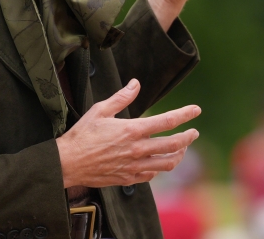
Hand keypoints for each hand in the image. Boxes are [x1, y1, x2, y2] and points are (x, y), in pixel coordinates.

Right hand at [56, 80, 199, 188]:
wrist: (67, 163)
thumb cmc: (81, 136)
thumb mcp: (100, 110)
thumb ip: (121, 97)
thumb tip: (135, 84)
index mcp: (132, 130)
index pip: (167, 121)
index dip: (185, 114)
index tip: (196, 110)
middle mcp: (137, 150)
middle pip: (173, 145)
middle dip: (188, 137)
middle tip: (194, 132)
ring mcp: (134, 166)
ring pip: (167, 164)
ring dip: (179, 155)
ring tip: (182, 148)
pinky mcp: (128, 178)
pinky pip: (152, 175)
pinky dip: (160, 168)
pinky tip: (160, 162)